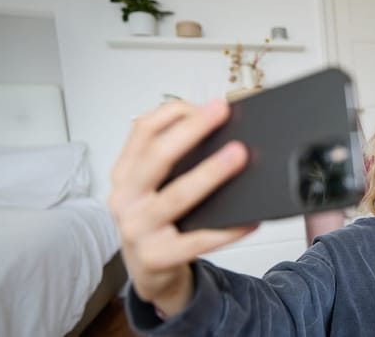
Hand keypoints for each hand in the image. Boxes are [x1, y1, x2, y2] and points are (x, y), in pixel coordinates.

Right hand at [108, 100, 257, 315]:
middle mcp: (125, 199)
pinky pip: (199, 240)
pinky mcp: (158, 257)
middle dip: (191, 131)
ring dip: (210, 173)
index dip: (173, 113)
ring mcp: (138, 230)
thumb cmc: (158, 220)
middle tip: (222, 112)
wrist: (149, 271)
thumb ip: (172, 160)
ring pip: (177, 196)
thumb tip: (219, 134)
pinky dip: (227, 229)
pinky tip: (250, 218)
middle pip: (157, 157)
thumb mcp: (153, 187)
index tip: (206, 103)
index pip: (142, 132)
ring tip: (239, 155)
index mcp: (124, 174)